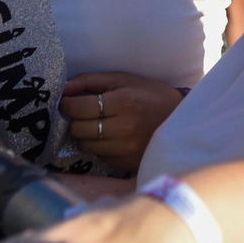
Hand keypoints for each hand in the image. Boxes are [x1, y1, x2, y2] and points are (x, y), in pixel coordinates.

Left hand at [60, 72, 186, 172]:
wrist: (180, 120)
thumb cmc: (150, 95)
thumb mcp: (123, 79)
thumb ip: (90, 81)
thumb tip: (63, 89)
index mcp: (124, 102)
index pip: (79, 108)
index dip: (67, 104)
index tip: (69, 101)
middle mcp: (124, 128)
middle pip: (78, 129)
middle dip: (75, 120)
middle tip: (84, 113)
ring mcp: (126, 149)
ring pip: (85, 145)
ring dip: (85, 134)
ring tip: (98, 125)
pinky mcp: (127, 163)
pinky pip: (98, 156)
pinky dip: (99, 146)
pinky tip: (110, 137)